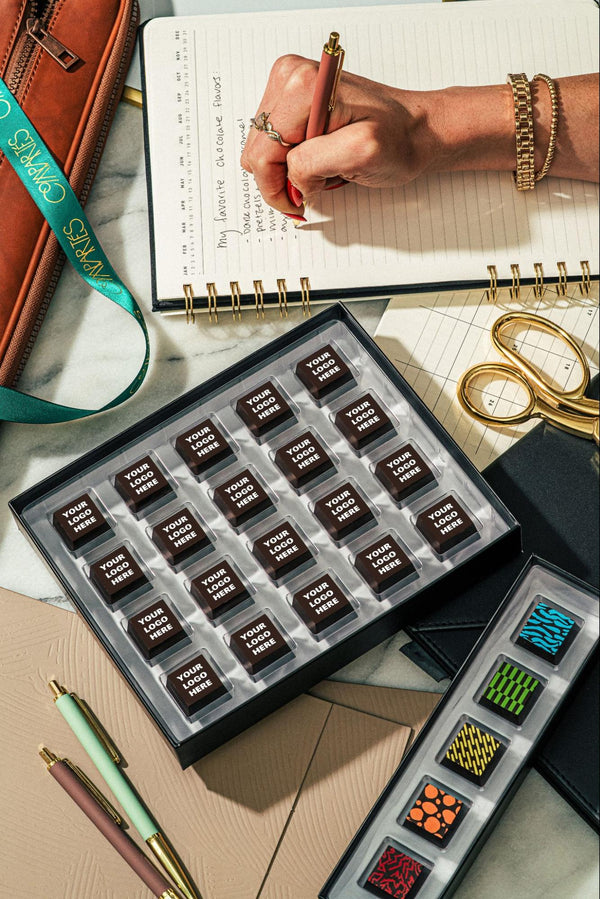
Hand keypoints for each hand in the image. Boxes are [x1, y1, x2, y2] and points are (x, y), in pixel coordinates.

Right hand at [241, 54, 433, 215]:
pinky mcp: (294, 97)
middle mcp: (291, 77)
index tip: (299, 202)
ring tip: (323, 167)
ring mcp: (290, 85)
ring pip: (263, 148)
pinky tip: (318, 157)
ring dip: (289, 168)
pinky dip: (293, 158)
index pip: (262, 152)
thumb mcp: (361, 154)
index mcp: (302, 86)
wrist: (415, 128)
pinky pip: (275, 142)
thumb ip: (314, 163)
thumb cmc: (398, 139)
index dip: (278, 187)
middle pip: (257, 150)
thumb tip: (291, 177)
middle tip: (316, 184)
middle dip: (283, 176)